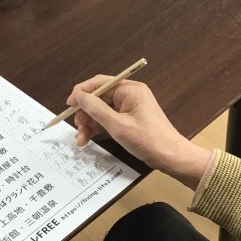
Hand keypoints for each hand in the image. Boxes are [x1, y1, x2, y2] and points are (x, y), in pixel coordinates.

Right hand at [67, 75, 212, 188]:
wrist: (171, 157)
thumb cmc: (149, 140)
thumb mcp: (118, 126)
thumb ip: (97, 110)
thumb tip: (80, 96)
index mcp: (130, 90)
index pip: (100, 82)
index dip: (82, 92)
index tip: (69, 105)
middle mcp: (130, 95)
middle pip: (99, 97)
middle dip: (85, 112)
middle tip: (77, 126)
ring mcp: (130, 107)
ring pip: (102, 110)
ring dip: (90, 123)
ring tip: (81, 139)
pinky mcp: (130, 119)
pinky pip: (109, 119)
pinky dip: (98, 128)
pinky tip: (89, 139)